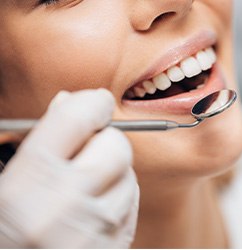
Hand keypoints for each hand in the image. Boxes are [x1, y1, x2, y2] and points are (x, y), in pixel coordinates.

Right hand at [0, 89, 138, 247]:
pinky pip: (131, 200)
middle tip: (86, 149)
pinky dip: (119, 193)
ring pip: (129, 172)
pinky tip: (96, 204)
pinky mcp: (116, 246)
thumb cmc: (7, 226)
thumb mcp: (8, 179)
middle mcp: (66, 207)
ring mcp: (97, 231)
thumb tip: (68, 101)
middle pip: (116, 144)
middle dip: (104, 139)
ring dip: (112, 169)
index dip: (91, 101)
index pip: (77, 117)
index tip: (95, 102)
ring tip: (85, 185)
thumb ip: (40, 137)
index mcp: (29, 183)